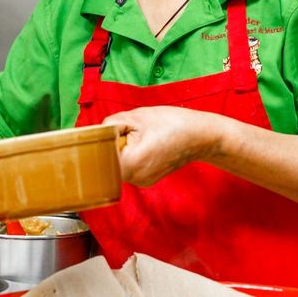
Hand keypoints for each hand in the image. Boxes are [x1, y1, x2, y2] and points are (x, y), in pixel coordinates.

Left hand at [103, 106, 222, 186]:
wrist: (201, 136)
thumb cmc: (172, 124)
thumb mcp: (136, 116)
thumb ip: (111, 124)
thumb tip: (96, 133)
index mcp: (132, 164)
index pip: (99, 158)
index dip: (99, 142)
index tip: (105, 132)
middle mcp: (135, 178)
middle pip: (107, 162)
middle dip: (111, 144)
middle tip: (126, 130)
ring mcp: (142, 181)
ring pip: (118, 163)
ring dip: (122, 148)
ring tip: (140, 136)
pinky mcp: (146, 179)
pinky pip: (129, 165)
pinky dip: (131, 154)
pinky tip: (145, 143)